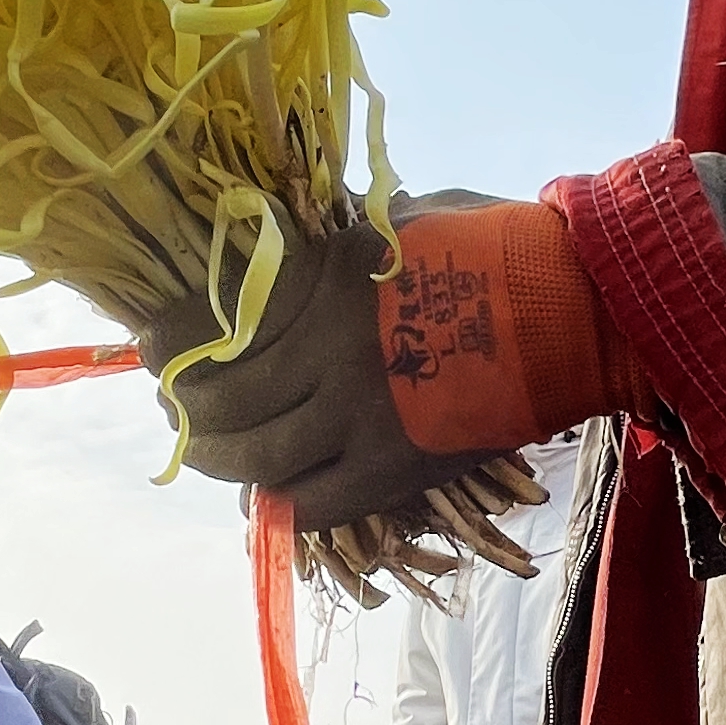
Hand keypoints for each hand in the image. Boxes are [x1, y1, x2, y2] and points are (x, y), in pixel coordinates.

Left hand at [138, 203, 493, 528]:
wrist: (575, 309)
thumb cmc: (497, 247)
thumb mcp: (404, 220)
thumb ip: (344, 245)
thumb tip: (309, 255)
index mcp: (323, 277)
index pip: (218, 322)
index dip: (171, 342)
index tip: (151, 349)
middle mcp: (325, 349)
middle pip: (222, 398)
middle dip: (187, 408)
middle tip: (177, 408)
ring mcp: (356, 416)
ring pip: (254, 459)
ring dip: (219, 460)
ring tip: (210, 452)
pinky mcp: (393, 468)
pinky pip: (314, 503)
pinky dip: (286, 504)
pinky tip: (275, 493)